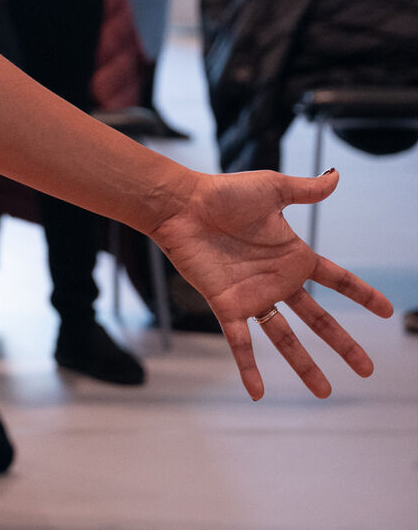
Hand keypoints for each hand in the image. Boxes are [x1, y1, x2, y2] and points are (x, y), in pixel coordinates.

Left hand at [148, 168, 392, 398]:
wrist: (180, 204)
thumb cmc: (222, 193)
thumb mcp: (272, 189)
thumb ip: (305, 189)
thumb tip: (336, 175)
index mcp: (293, 256)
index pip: (337, 280)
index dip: (361, 294)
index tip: (386, 311)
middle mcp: (277, 281)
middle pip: (319, 319)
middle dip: (343, 344)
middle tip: (368, 369)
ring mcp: (253, 296)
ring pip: (285, 338)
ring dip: (305, 365)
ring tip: (324, 392)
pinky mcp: (227, 305)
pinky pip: (241, 342)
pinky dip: (249, 367)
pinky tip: (257, 393)